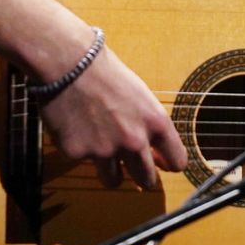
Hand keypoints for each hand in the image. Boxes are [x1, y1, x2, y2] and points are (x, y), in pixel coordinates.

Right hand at [0, 0, 186, 188]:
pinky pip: (83, 162)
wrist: (67, 63)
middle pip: (146, 180)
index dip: (169, 164)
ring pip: (114, 181)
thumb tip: (155, 153)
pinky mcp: (78, 153)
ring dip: (110, 171)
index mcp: (156, 123)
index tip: (163, 165)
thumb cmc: (105, 72)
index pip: (177, 161)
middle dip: (141, 178)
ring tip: (101, 149)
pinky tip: (76, 127)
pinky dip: (80, 150)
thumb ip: (150, 126)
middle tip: (133, 171)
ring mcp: (105, 150)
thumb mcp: (140, 96)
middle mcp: (134, 141)